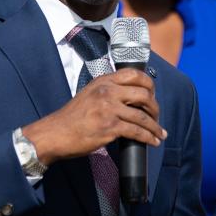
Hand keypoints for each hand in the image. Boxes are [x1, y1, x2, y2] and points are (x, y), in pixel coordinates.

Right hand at [22, 68, 166, 164]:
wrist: (55, 134)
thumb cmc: (71, 118)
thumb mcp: (89, 94)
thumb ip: (107, 91)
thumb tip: (130, 98)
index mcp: (103, 81)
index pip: (134, 74)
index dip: (149, 84)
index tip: (153, 95)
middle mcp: (107, 91)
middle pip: (143, 94)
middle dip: (155, 107)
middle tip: (156, 116)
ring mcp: (109, 109)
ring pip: (142, 115)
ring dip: (155, 126)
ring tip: (160, 133)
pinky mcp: (110, 127)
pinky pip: (137, 131)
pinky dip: (148, 137)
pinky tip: (153, 141)